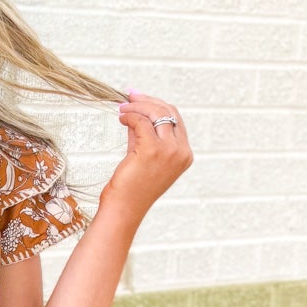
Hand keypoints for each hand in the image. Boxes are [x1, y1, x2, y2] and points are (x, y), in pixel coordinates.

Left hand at [99, 88, 192, 223]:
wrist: (124, 208)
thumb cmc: (132, 187)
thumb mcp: (144, 155)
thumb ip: (145, 133)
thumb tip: (136, 110)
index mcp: (185, 154)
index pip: (176, 119)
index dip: (157, 105)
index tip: (139, 98)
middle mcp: (181, 151)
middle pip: (168, 112)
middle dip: (147, 101)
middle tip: (129, 97)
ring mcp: (169, 150)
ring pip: (156, 113)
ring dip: (137, 107)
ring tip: (122, 109)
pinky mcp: (152, 149)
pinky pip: (141, 121)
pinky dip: (130, 116)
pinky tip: (122, 119)